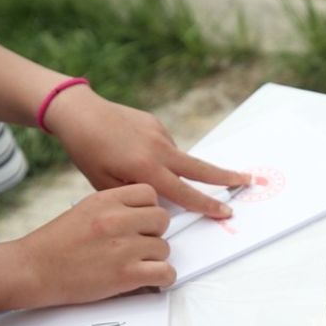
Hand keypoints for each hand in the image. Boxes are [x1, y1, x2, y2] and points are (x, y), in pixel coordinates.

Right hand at [16, 184, 175, 305]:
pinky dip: (161, 279)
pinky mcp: (127, 274)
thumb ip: (115, 209)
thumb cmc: (54, 245)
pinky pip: (166, 273)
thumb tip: (143, 215)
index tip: (141, 221)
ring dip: (154, 259)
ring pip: (165, 248)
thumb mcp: (85, 211)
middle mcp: (116, 219)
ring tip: (135, 264)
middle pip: (162, 219)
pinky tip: (148, 279)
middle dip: (154, 233)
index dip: (148, 209)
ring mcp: (123, 247)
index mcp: (105, 200)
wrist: (33, 270)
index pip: (150, 193)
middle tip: (139, 244)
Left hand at [44, 87, 249, 217]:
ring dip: (171, 169)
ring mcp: (160, 133)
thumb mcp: (105, 184)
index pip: (185, 193)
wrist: (78, 112)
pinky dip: (157, 154)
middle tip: (248, 180)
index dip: (207, 205)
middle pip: (200, 168)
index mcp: (147, 168)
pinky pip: (164, 146)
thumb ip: (136, 197)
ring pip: (177, 159)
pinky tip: (132, 151)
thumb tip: (158, 205)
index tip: (226, 212)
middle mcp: (159, 149)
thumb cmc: (87, 151)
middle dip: (225, 177)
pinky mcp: (156, 123)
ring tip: (131, 162)